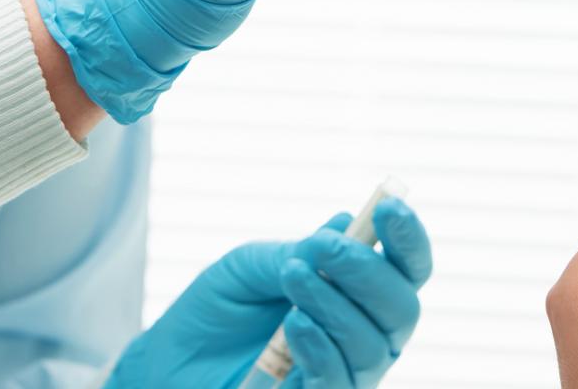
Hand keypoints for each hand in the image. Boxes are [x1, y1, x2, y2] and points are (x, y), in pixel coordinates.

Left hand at [106, 198, 433, 388]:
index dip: (408, 239)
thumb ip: (298, 252)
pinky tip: (293, 323)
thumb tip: (347, 223)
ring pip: (373, 347)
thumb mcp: (250, 265)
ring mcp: (344, 375)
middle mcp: (364, 336)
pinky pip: (340, 384)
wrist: (168, 361)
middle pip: (403, 310)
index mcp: (358, 295)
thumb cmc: (217, 310)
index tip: (388, 206)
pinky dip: (322, 348)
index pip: (407, 270)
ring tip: (292, 278)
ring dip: (335, 305)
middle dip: (368, 272)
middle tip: (325, 248)